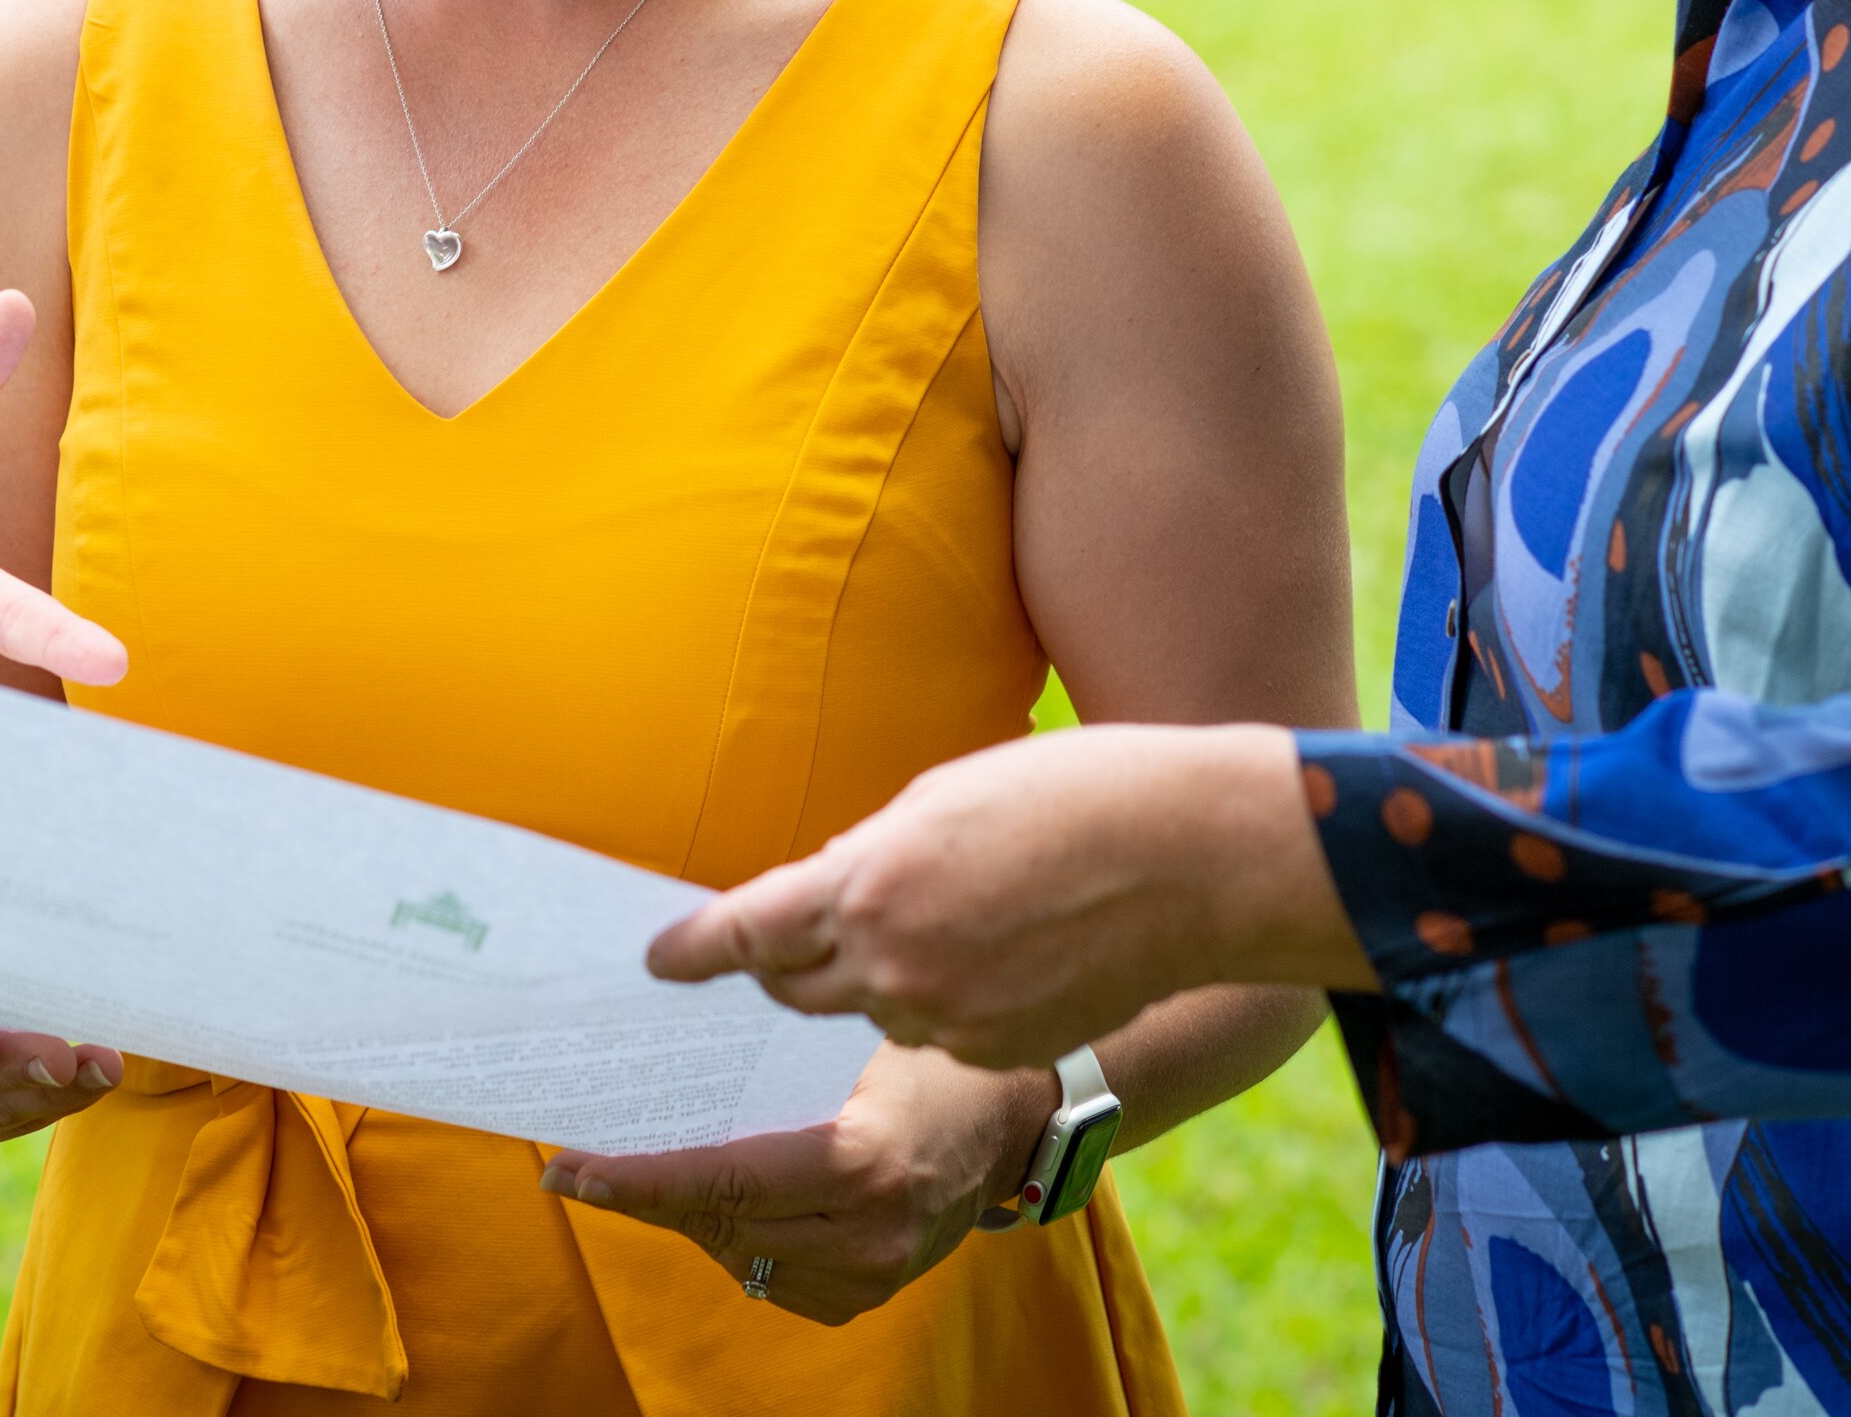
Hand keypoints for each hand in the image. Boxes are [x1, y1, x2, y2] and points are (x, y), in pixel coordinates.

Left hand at [542, 1044, 1042, 1323]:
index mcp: (865, 1166)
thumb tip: (664, 1034)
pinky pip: (769, 1272)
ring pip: (737, 1251)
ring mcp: (870, 1277)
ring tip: (637, 1170)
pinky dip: (732, 1234)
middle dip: (639, 1194)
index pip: (724, 1180)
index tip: (569, 1170)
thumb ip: (770, 1055)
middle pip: (719, 1221)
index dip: (638, 1180)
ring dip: (685, 1213)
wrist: (1017, 1120)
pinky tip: (713, 1195)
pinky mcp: (864, 1296)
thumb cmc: (934, 1057)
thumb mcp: (860, 1038)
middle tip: (571, 1168)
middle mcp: (869, 1237)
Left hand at [643, 725, 1360, 1069]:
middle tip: (793, 937)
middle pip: (792, 988)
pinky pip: (941, 1036)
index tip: (655, 961)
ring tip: (949, 921)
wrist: (1195, 858)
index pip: (745, 931)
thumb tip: (836, 893)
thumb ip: (875, 858)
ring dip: (880, 977)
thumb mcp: (945, 798)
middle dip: (783, 966)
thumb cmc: (1072, 795)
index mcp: (866, 884)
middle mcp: (891, 965)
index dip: (693, 949)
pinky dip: (949, 1003)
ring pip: (871, 1011)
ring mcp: (947, 1020)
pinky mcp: (999, 1054)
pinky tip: (1005, 956)